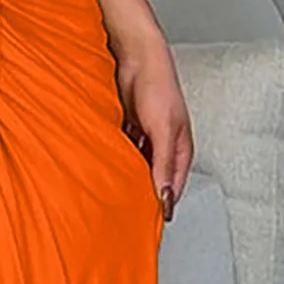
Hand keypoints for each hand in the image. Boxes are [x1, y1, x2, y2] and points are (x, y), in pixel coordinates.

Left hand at [115, 37, 193, 223]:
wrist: (136, 56)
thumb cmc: (158, 85)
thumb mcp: (164, 130)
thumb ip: (164, 164)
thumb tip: (166, 196)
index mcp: (181, 149)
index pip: (174, 188)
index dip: (162, 206)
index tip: (147, 226)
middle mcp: (164, 146)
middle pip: (154, 179)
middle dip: (141, 193)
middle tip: (123, 214)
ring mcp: (146, 138)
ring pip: (136, 166)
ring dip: (126, 177)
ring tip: (110, 194)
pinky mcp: (129, 129)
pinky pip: (121, 152)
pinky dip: (114, 160)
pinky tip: (102, 169)